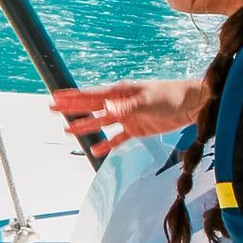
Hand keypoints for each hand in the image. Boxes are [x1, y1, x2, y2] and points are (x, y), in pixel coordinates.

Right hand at [51, 75, 201, 158]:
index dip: (72, 97)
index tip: (55, 96)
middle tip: (52, 108)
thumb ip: (125, 107)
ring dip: (85, 126)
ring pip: (101, 123)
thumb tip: (105, 108)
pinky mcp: (137, 128)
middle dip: (72, 108)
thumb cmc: (169, 96)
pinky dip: (107, 143)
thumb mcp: (146, 101)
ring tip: (67, 131)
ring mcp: (127, 116)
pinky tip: (97, 150)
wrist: (191, 106)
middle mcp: (120, 103)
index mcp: (120, 92)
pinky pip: (118, 137)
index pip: (91, 95)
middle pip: (91, 107)